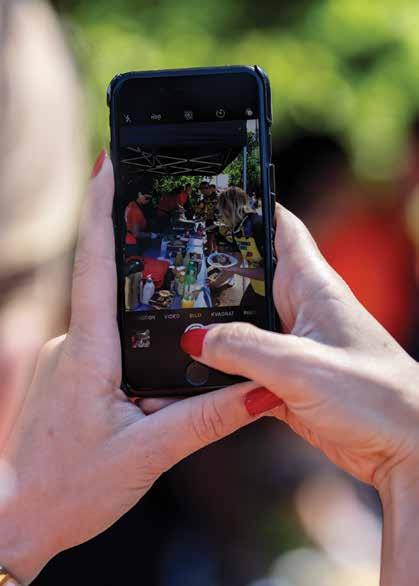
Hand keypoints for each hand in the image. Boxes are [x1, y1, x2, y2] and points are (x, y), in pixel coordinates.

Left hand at [0, 154, 261, 583]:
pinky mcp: (70, 372)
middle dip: (131, 245)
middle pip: (106, 281)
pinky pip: (106, 343)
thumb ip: (207, 419)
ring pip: (113, 320)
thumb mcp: (148, 454)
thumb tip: (262, 390)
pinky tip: (148, 376)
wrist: (17, 519)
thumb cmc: (70, 489)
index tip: (111, 161)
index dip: (102, 207)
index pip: (94, 263)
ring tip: (174, 319)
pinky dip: (133, 345)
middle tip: (163, 214)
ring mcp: (68, 357)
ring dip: (142, 315)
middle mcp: (73, 345)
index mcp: (89, 354)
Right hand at [181, 205, 418, 494]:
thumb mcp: (300, 365)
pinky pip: (247, 367)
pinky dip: (225, 371)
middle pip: (252, 278)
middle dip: (216, 274)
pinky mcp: (289, 380)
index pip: (280, 227)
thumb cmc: (377, 396)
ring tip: (177, 325)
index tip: (213, 200)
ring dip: (217, 329)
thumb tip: (197, 339)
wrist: (405, 448)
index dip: (250, 208)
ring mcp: (295, 345)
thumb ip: (243, 348)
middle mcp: (302, 310)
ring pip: (244, 326)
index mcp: (313, 286)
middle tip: (176, 273)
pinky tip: (201, 375)